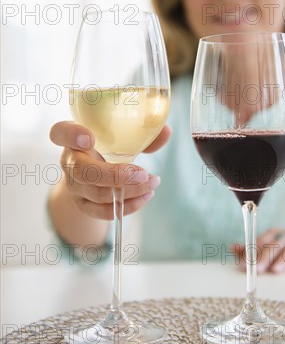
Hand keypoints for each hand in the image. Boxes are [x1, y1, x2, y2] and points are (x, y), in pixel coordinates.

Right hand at [49, 121, 171, 219]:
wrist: (94, 172)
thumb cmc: (108, 146)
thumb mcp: (119, 136)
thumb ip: (141, 132)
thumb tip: (166, 131)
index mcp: (73, 137)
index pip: (60, 132)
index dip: (71, 135)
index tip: (89, 139)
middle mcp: (69, 161)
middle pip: (81, 171)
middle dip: (115, 175)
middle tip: (142, 173)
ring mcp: (74, 186)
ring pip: (96, 193)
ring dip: (129, 191)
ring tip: (152, 183)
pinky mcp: (83, 205)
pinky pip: (102, 212)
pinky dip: (127, 206)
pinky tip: (145, 197)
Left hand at [231, 227, 284, 272]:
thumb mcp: (270, 254)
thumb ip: (251, 252)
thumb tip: (232, 247)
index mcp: (276, 234)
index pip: (262, 241)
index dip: (252, 252)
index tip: (244, 265)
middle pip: (276, 244)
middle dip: (266, 257)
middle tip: (258, 270)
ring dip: (284, 258)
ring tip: (276, 270)